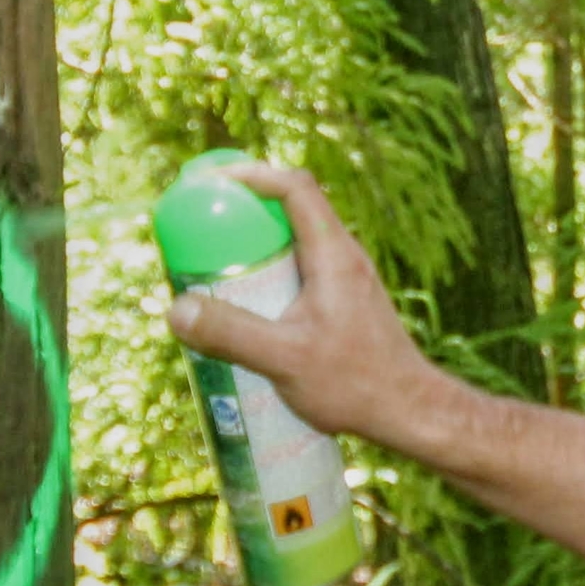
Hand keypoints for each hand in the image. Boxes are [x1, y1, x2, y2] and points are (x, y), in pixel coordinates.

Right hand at [165, 163, 454, 449]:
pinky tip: (247, 310)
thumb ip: (231, 333)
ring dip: (255, 247)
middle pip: (291, 210)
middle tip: (198, 227)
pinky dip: (270, 275)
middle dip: (243, 211)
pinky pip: (300, 271)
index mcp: (334, 253)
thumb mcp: (284, 359)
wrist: (408, 411)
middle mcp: (344, 256)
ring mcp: (346, 278)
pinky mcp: (344, 303)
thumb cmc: (356, 383)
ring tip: (211, 270)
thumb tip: (176, 309)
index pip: (295, 187)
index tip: (209, 181)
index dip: (251, 174)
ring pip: (294, 243)